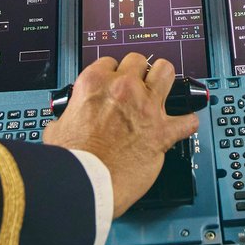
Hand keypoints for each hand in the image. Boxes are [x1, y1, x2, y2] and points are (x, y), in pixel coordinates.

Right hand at [42, 54, 200, 217]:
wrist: (87, 182)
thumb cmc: (72, 159)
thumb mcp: (57, 129)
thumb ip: (66, 118)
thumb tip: (64, 122)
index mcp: (94, 84)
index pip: (109, 63)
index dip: (112, 73)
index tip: (114, 83)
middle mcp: (123, 89)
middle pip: (139, 61)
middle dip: (139, 72)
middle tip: (137, 86)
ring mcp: (146, 107)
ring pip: (166, 72)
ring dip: (165, 81)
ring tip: (163, 91)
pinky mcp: (162, 132)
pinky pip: (187, 120)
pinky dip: (187, 123)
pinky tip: (183, 125)